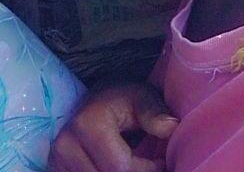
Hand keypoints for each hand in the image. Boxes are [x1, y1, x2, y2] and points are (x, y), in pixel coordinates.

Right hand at [48, 82, 178, 171]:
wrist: (96, 98)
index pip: (120, 167)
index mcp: (87, 124)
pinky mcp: (55, 169)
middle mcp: (65, 145)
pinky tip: (116, 168)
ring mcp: (56, 160)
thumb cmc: (123, 97)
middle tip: (151, 165)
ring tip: (136, 165)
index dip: (146, 169)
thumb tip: (171, 128)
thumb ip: (155, 112)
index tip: (161, 160)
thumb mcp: (142, 95)